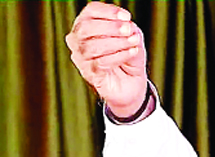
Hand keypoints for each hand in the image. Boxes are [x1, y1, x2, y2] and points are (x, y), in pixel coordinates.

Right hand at [65, 2, 147, 117]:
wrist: (131, 85)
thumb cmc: (128, 58)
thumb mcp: (133, 40)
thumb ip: (130, 30)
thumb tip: (128, 26)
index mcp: (87, 26)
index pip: (90, 11)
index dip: (107, 11)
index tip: (127, 16)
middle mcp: (78, 40)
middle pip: (85, 27)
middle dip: (110, 27)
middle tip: (128, 30)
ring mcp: (81, 58)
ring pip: (91, 46)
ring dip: (116, 43)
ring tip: (133, 43)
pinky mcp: (89, 74)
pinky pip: (99, 63)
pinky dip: (118, 56)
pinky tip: (131, 53)